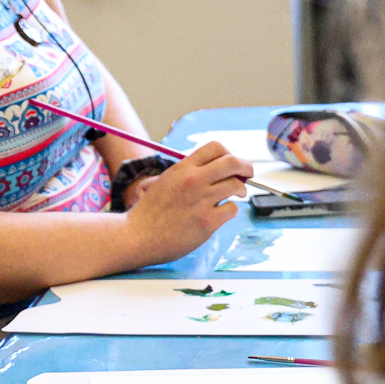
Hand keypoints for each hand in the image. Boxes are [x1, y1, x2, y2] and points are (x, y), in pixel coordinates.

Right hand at [124, 142, 251, 261]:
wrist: (136, 236)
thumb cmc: (150, 212)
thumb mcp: (165, 182)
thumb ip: (187, 174)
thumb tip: (214, 170)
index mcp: (182, 168)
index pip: (216, 147)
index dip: (229, 153)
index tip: (231, 163)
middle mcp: (193, 180)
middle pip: (233, 162)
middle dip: (246, 167)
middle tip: (248, 174)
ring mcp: (201, 201)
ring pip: (236, 186)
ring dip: (240, 190)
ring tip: (236, 195)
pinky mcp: (207, 222)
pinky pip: (232, 209)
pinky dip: (230, 211)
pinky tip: (221, 214)